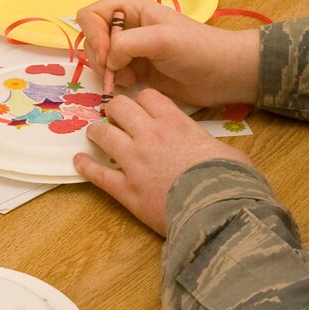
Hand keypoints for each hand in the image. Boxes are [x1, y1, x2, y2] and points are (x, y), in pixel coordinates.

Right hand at [74, 0, 260, 107]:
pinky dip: (115, 80)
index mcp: (133, 10)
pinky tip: (131, 84)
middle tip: (115, 72)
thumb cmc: (197, 50)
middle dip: (98, 56)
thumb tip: (109, 60)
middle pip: (92, 37)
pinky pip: (112, 73)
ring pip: (100, 57)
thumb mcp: (162, 39)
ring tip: (127, 79)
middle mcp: (129, 26)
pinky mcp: (137, 69)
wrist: (222, 74)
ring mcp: (132, 49)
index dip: (92, 35)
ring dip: (107, 70)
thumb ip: (127, 44)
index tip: (107, 56)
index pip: (92, 15)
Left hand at [75, 87, 253, 234]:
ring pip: (103, 134)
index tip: (143, 106)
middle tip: (116, 116)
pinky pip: (98, 174)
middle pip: (120, 107)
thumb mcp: (227, 152)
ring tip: (95, 133)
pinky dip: (86, 166)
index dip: (143, 100)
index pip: (148, 97)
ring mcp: (134, 162)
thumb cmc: (229, 180)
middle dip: (116, 109)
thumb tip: (210, 148)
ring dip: (97, 131)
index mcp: (175, 123)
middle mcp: (150, 136)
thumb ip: (209, 143)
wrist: (217, 213)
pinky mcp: (125, 190)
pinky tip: (78, 161)